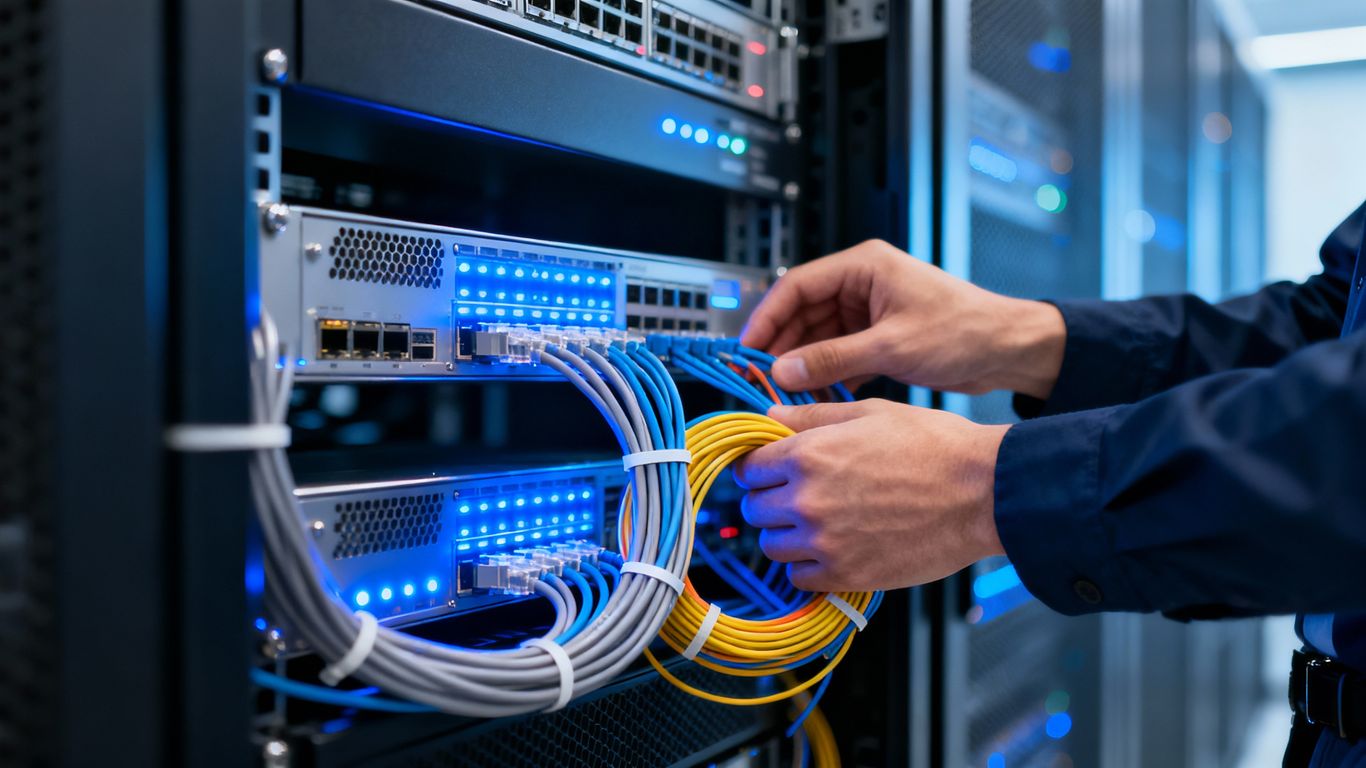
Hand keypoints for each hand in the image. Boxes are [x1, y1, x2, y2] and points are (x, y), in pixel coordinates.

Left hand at [733, 399, 1008, 591]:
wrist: (984, 493)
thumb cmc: (935, 446)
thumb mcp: (870, 412)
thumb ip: (812, 416)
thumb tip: (770, 415)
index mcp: (808, 454)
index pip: (749, 468)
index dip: (762, 468)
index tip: (775, 472)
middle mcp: (806, 499)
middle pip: (755, 508)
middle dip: (772, 500)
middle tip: (802, 497)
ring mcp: (824, 542)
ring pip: (772, 546)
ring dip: (788, 536)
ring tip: (822, 524)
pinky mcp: (845, 575)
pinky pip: (799, 579)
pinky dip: (810, 568)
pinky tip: (834, 550)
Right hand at [741, 239, 1065, 399]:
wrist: (1010, 350)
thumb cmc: (964, 331)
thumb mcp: (892, 346)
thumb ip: (832, 358)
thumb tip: (783, 371)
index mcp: (864, 267)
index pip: (798, 285)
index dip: (767, 316)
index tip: (746, 347)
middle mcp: (862, 285)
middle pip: (803, 312)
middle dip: (780, 345)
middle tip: (757, 377)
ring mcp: (870, 312)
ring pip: (817, 337)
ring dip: (800, 364)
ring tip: (780, 393)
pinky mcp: (878, 338)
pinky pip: (838, 354)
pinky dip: (824, 374)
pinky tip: (811, 398)